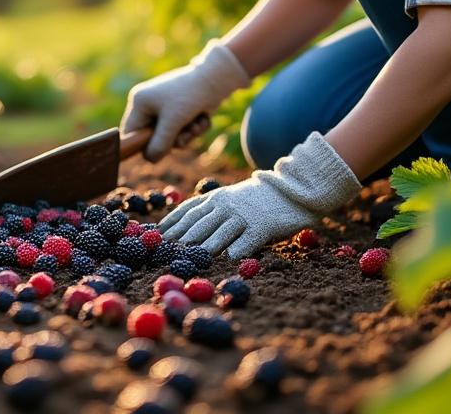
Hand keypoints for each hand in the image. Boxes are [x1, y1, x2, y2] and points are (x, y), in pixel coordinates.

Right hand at [120, 39, 251, 160]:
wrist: (215, 79)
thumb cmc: (190, 96)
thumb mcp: (173, 123)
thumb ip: (160, 144)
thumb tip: (150, 159)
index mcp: (140, 102)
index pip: (131, 132)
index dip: (142, 145)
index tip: (158, 151)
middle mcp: (148, 104)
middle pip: (152, 137)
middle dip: (172, 139)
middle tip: (184, 136)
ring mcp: (164, 107)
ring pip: (169, 135)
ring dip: (186, 135)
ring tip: (196, 125)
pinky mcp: (179, 110)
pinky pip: (181, 129)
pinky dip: (193, 128)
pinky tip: (202, 119)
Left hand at [158, 131, 361, 257]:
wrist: (292, 189)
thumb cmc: (256, 199)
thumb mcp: (229, 197)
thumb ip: (210, 210)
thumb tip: (182, 230)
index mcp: (215, 198)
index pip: (187, 211)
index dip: (171, 224)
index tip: (158, 236)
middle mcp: (225, 205)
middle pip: (198, 225)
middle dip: (181, 240)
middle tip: (166, 253)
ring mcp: (243, 216)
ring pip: (219, 235)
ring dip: (203, 249)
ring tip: (191, 260)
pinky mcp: (262, 227)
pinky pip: (247, 241)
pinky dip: (238, 251)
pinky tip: (230, 260)